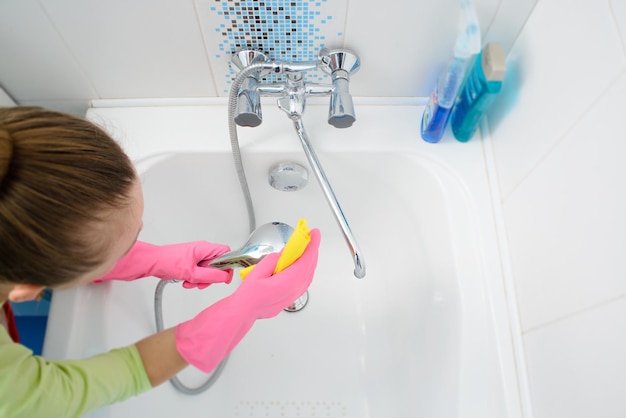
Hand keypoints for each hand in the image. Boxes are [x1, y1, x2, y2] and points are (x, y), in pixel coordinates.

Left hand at [95, 241, 232, 287]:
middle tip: (201, 283)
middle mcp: (202, 250)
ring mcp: (196, 256)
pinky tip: (186, 281)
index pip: (226, 253)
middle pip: (217, 265)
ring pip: (208, 270)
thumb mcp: (192, 273)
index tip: (224, 277)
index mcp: (205, 248)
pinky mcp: (191, 262)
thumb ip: (210, 276)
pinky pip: (199, 272)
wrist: (152, 262)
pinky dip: (194, 279)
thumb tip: (225, 277)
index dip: (228, 265)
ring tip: (190, 282)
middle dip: (210, 277)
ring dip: (201, 280)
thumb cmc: (168, 262)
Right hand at [175, 229, 320, 372]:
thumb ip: (273, 260)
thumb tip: (282, 255)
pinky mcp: (290, 298)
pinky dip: (305, 270)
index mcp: (288, 282)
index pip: (306, 260)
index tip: (315, 234)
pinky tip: (300, 265)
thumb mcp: (258, 271)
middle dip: (312, 250)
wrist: (245, 311)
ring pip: (308, 275)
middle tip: (311, 238)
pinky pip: (303, 282)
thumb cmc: (249, 295)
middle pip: (309, 267)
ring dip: (309, 260)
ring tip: (306, 249)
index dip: (312, 245)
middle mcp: (294, 289)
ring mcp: (294, 295)